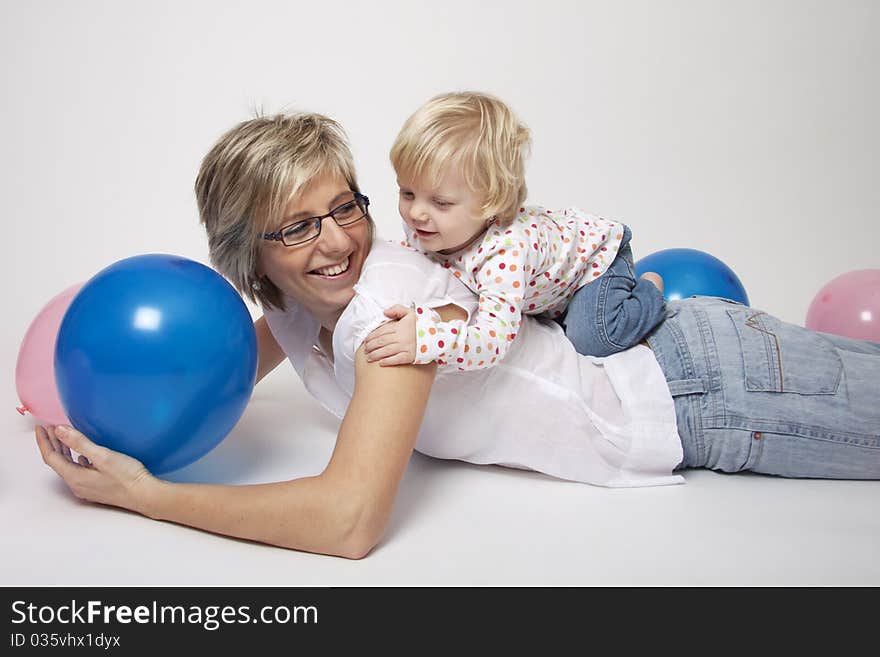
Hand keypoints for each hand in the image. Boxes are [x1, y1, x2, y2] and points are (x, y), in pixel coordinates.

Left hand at [35, 425, 157, 516]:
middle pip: (58, 462)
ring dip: (63, 451)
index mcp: (74, 477)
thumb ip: (80, 443)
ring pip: (68, 466)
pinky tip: (81, 454)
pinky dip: (75, 458)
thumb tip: (59, 430)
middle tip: (49, 429)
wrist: (144, 495)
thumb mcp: (103, 456)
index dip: (44, 441)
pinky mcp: (96, 487)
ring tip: (62, 436)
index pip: (51, 457)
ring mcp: (86, 487)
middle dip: (52, 444)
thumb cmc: (126, 477)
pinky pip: (78, 471)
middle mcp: (76, 484)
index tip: (40, 427)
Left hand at [363, 304, 417, 365]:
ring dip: (375, 355)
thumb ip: (397, 309)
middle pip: (381, 342)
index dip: (371, 336)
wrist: (436, 336)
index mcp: (399, 327)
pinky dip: (387, 361)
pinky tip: (380, 363)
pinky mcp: (410, 356)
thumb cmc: (421, 325)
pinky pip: (396, 360)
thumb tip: (385, 312)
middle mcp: (401, 337)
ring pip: (386, 351)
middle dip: (371, 346)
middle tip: (365, 350)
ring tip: (369, 358)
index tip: (366, 341)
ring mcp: (405, 347)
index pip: (381, 332)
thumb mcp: (411, 313)